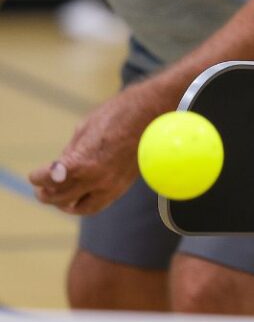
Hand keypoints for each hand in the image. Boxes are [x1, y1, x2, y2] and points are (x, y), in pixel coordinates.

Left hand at [28, 85, 156, 214]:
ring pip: (80, 208)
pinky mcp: (123, 186)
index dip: (38, 178)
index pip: (50, 179)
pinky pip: (98, 204)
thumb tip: (60, 166)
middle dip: (47, 194)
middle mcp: (97, 179)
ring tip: (58, 197)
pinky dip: (84, 204)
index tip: (34, 176)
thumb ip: (70, 152)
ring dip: (65, 204)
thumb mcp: (85, 128)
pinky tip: (79, 197)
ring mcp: (112, 185)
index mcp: (83, 162)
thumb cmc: (118, 114)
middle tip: (40, 191)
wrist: (152, 113)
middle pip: (62, 198)